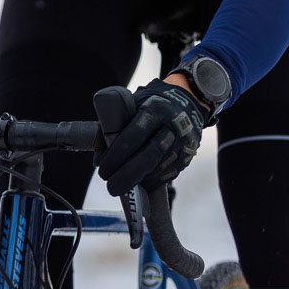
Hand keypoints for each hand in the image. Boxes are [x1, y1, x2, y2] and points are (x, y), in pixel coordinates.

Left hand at [95, 79, 205, 197]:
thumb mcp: (133, 106)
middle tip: (110, 187)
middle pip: (148, 156)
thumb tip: (99, 160)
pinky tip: (140, 184)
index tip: (102, 169)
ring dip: (138, 181)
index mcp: (155, 109)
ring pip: (159, 169)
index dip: (115, 156)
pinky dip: (152, 183)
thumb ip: (115, 127)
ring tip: (122, 185)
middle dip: (126, 176)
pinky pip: (170, 175)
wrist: (187, 100)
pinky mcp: (189, 154)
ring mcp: (184, 141)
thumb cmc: (150, 105)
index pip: (133, 135)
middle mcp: (173, 125)